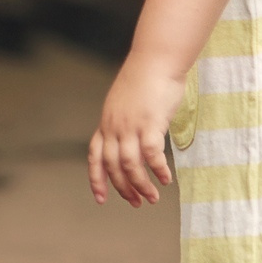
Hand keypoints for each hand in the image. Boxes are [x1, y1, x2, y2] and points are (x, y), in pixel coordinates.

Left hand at [89, 52, 183, 206]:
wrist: (156, 60)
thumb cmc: (145, 79)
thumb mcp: (125, 103)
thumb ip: (124, 122)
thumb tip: (132, 138)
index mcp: (106, 123)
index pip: (95, 157)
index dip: (96, 179)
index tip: (100, 198)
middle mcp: (114, 127)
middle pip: (112, 166)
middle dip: (123, 188)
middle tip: (136, 202)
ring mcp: (130, 125)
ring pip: (129, 165)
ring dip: (141, 185)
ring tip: (152, 198)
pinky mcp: (150, 123)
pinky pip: (151, 155)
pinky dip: (157, 170)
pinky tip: (166, 179)